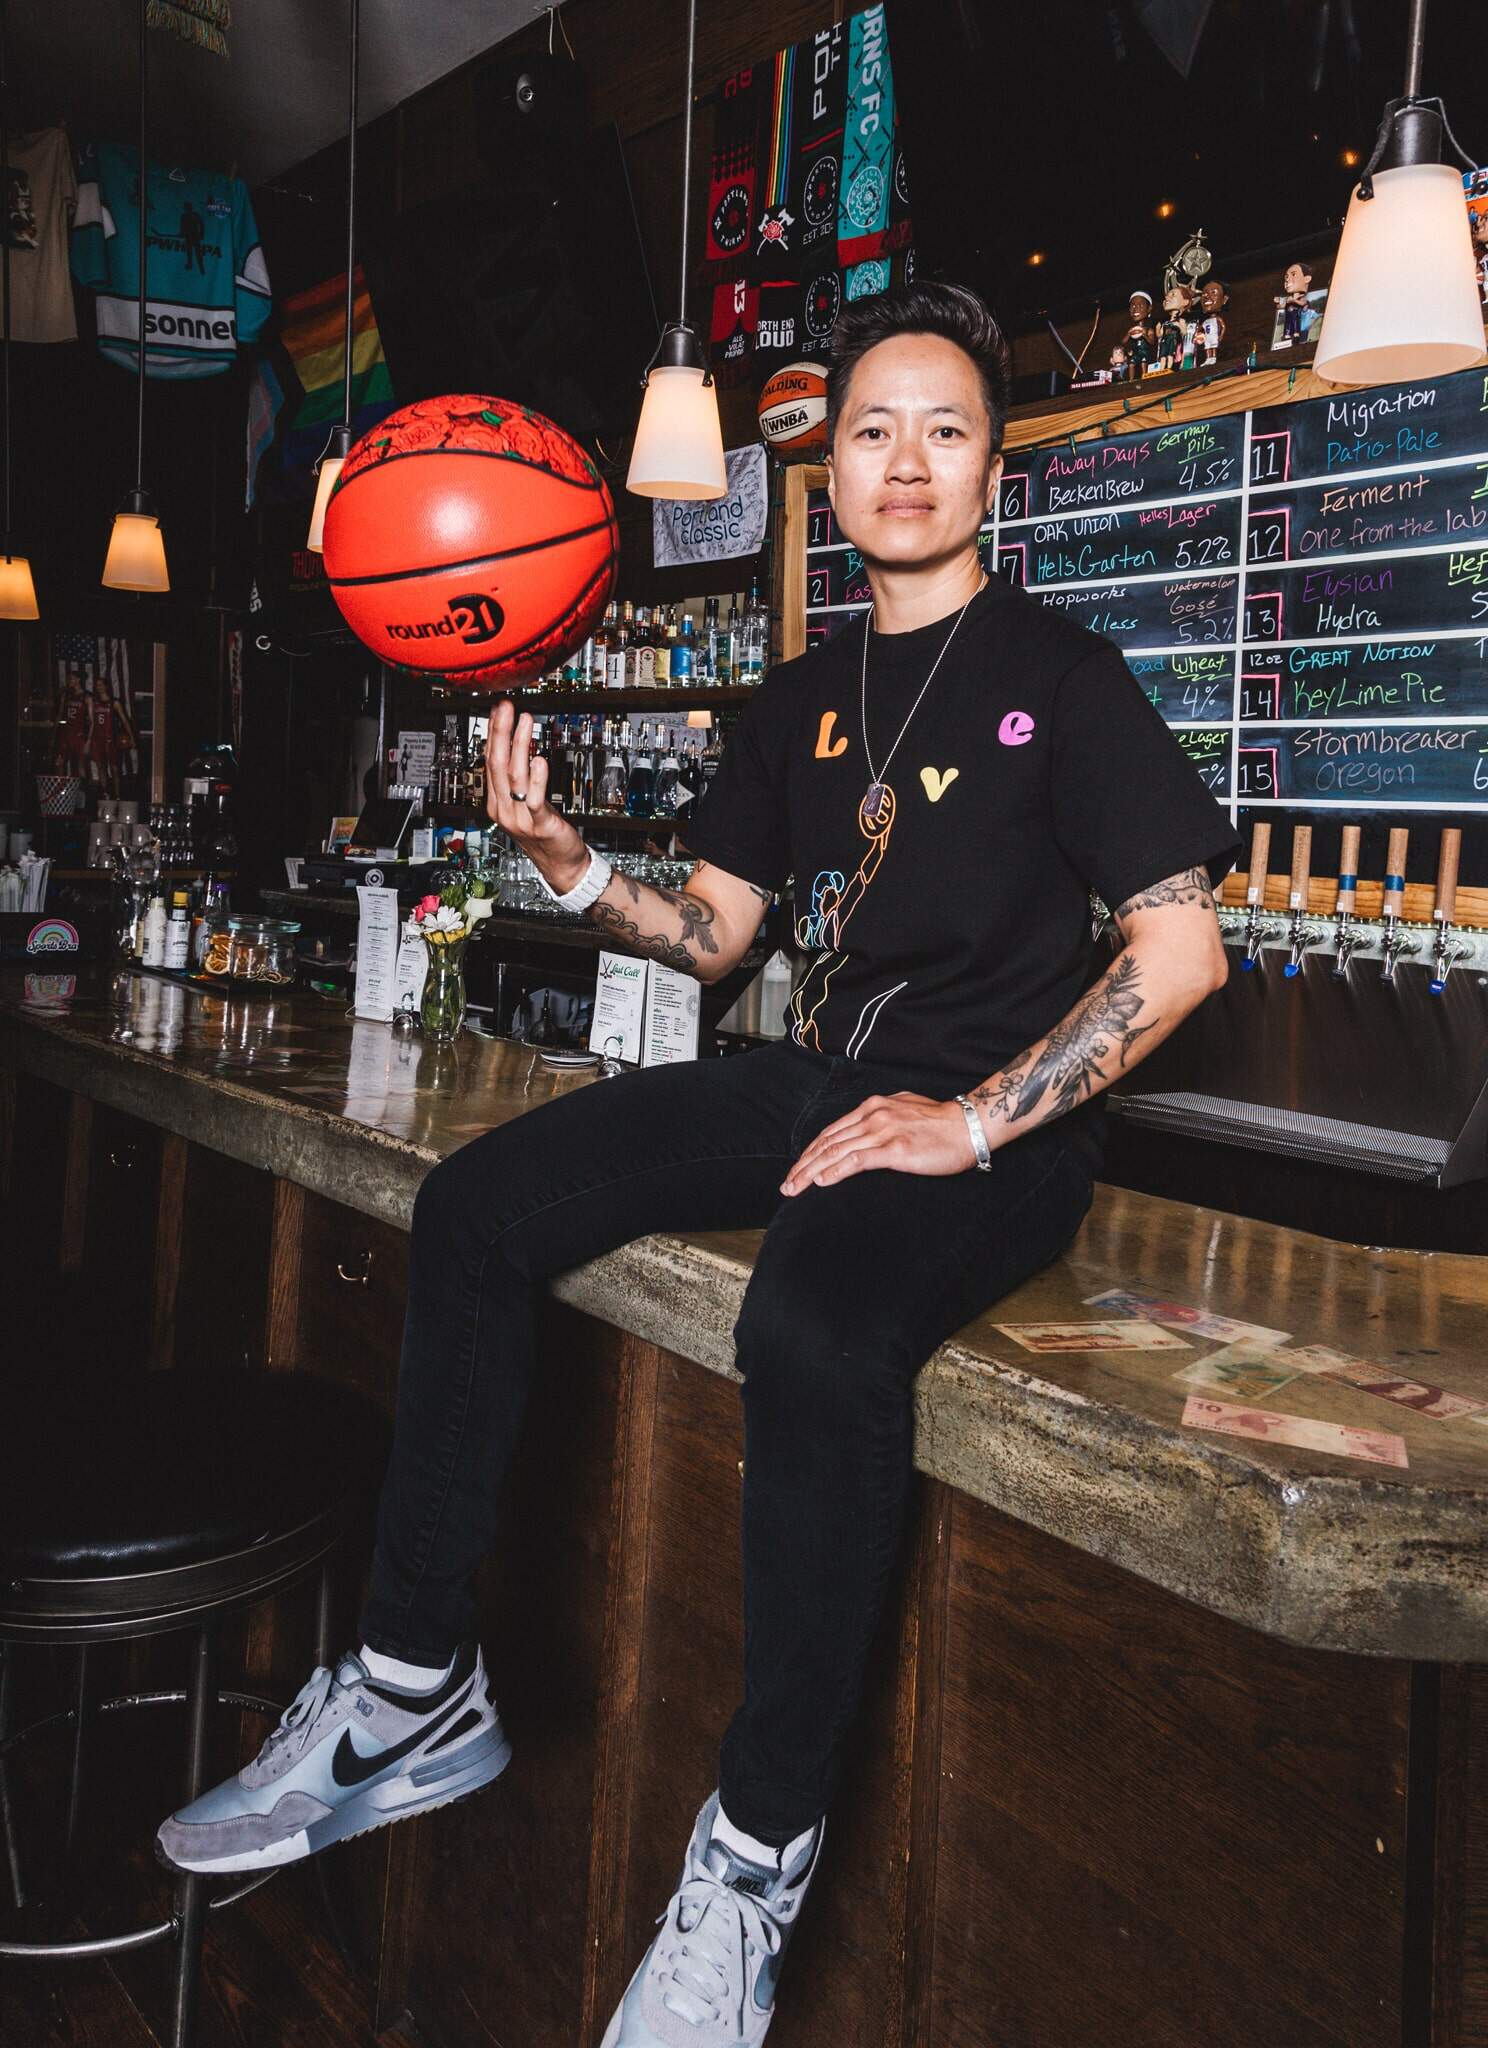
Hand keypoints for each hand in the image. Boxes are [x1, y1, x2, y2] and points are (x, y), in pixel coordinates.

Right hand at [484, 698, 587, 891]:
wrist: (560, 865)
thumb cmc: (544, 831)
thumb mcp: (524, 803)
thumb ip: (518, 778)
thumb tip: (516, 745)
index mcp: (496, 802)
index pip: (489, 761)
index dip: (493, 734)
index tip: (498, 711)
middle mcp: (503, 809)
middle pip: (497, 765)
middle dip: (500, 733)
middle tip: (505, 708)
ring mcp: (520, 818)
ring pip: (514, 777)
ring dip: (519, 746)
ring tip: (525, 723)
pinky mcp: (540, 825)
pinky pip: (535, 799)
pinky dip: (537, 779)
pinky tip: (540, 760)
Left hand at [779, 1092, 984, 1195]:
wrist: (968, 1126)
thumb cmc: (941, 1122)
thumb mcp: (903, 1110)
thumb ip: (881, 1118)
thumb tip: (865, 1130)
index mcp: (872, 1107)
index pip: (831, 1132)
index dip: (810, 1152)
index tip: (797, 1170)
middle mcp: (873, 1116)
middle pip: (827, 1143)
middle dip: (803, 1166)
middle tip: (787, 1186)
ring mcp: (883, 1131)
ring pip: (836, 1152)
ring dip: (811, 1172)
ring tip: (795, 1188)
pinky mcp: (895, 1149)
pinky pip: (857, 1160)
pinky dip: (835, 1171)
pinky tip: (821, 1182)